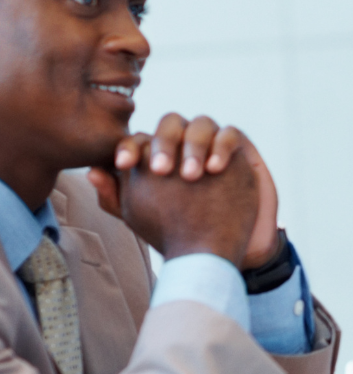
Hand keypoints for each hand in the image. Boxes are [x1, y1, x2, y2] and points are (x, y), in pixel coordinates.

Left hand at [94, 114, 281, 266]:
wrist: (219, 250)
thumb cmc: (179, 232)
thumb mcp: (140, 218)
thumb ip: (115, 196)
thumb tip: (92, 171)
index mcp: (158, 155)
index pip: (141, 139)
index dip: (129, 147)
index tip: (123, 164)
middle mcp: (185, 144)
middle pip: (170, 124)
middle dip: (163, 143)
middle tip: (161, 170)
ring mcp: (213, 143)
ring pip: (201, 124)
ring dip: (193, 145)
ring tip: (190, 175)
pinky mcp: (240, 148)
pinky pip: (230, 134)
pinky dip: (220, 147)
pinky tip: (214, 169)